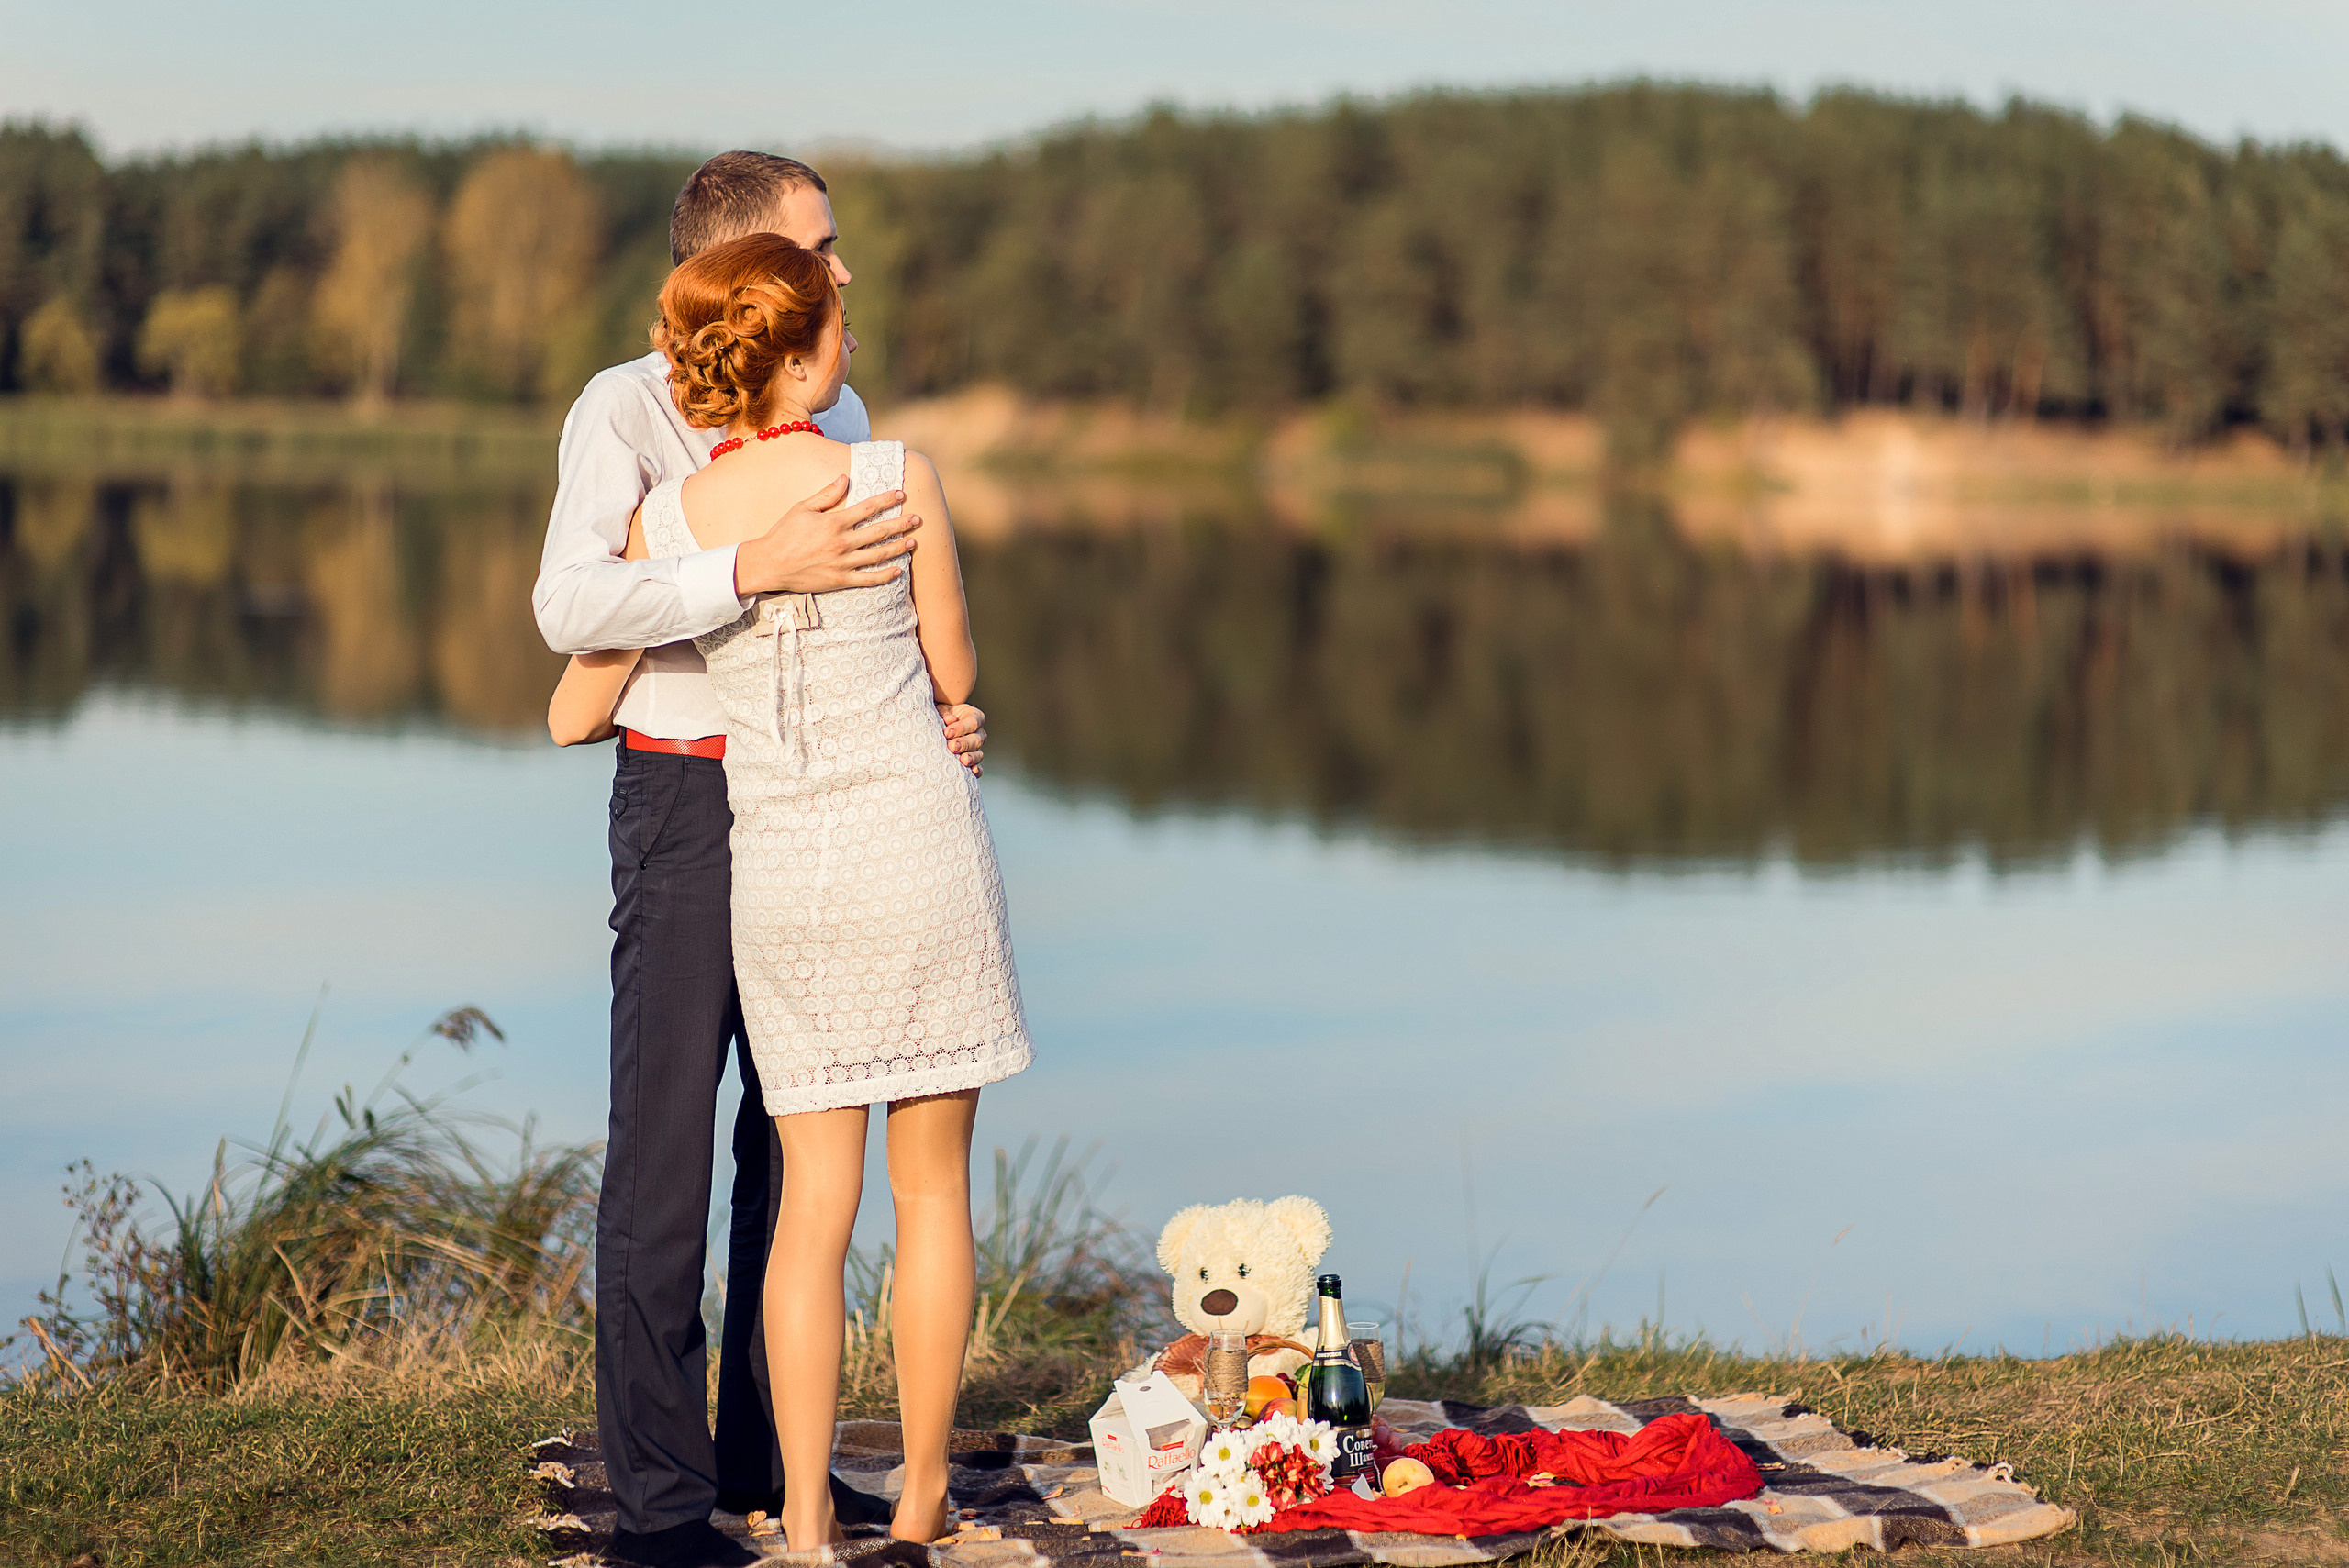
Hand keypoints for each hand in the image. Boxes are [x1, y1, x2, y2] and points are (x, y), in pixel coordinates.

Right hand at [733, 474, 921, 596]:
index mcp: (834, 522)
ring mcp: (843, 563)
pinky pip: (868, 579)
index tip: (902, 494)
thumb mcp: (803, 508)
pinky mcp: (840, 581)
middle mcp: (842, 542)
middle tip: (919, 519)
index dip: (887, 500)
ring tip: (914, 542)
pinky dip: (885, 575)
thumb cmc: (784, 534)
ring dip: (899, 548)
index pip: (868, 508)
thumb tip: (845, 478)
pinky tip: (898, 570)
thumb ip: (826, 494)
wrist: (769, 564)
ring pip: (878, 555)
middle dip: (901, 524)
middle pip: (880, 531)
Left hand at [939, 701, 985, 776]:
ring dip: (971, 758)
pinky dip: (976, 770)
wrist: (939, 725)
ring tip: (963, 760)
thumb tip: (950, 720)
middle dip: (964, 744)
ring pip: (979, 754)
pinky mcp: (972, 761)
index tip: (947, 733)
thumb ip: (945, 713)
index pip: (973, 722)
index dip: (961, 728)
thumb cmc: (941, 714)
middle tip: (952, 747)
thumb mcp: (942, 709)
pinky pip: (978, 767)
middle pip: (977, 739)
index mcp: (974, 716)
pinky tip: (971, 772)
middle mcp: (978, 732)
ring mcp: (976, 748)